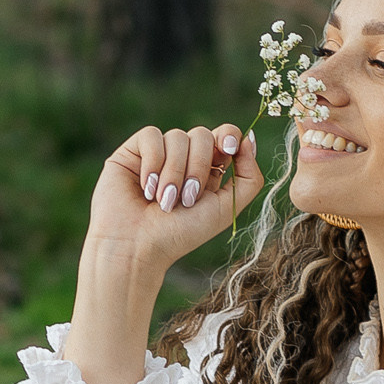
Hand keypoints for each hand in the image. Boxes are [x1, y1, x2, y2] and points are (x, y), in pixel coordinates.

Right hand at [87, 122, 263, 268]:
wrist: (138, 248)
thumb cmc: (181, 234)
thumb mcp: (225, 210)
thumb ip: (249, 179)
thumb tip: (249, 139)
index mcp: (208, 171)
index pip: (224, 136)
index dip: (229, 136)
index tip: (229, 148)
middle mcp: (184, 159)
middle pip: (203, 135)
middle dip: (198, 166)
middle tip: (187, 198)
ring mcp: (158, 154)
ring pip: (177, 136)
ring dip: (174, 172)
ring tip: (163, 201)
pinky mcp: (133, 151)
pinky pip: (151, 135)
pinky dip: (153, 162)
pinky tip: (146, 188)